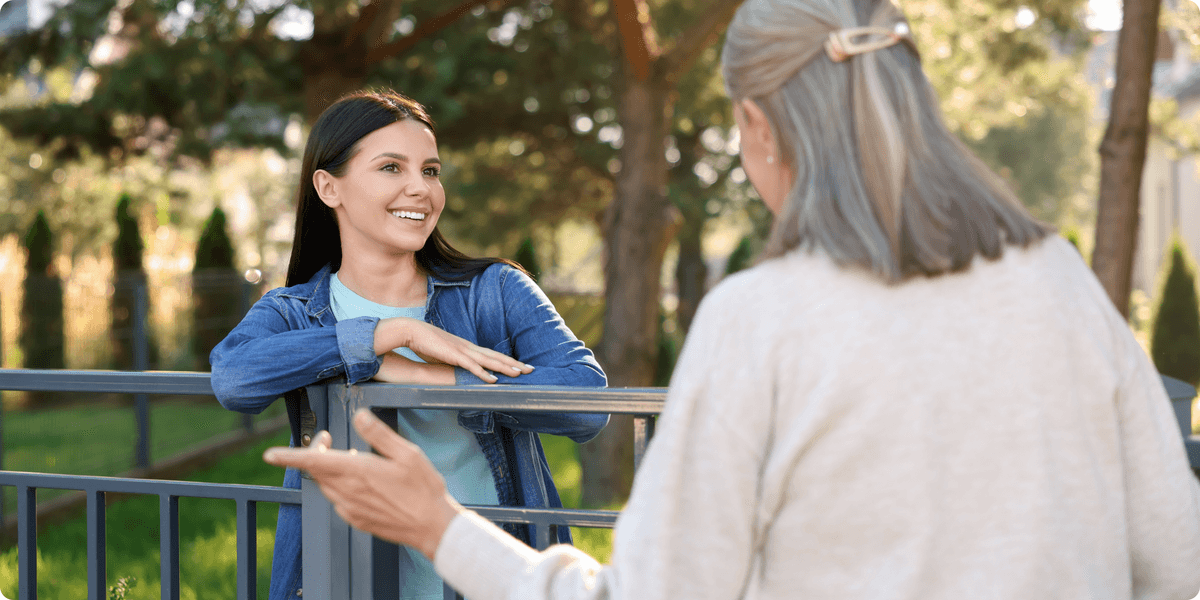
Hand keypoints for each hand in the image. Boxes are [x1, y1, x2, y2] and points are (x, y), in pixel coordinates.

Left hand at [263, 409, 463, 559]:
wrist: (432, 527)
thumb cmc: (423, 489)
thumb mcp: (406, 453)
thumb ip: (378, 433)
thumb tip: (359, 416)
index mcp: (357, 472)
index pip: (312, 462)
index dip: (288, 457)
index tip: (270, 455)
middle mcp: (348, 492)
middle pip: (318, 471)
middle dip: (317, 453)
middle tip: (328, 439)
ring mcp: (350, 508)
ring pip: (327, 485)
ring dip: (330, 469)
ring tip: (354, 460)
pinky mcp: (356, 519)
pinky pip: (339, 499)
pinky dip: (342, 486)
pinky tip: (363, 482)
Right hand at [375, 317, 532, 382]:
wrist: (412, 331)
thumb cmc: (426, 343)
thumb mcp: (444, 354)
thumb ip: (454, 361)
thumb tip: (459, 369)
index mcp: (467, 347)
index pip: (492, 354)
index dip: (507, 360)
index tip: (520, 365)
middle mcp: (469, 348)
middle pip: (496, 356)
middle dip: (514, 363)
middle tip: (531, 369)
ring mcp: (462, 351)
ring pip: (488, 361)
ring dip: (504, 367)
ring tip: (519, 373)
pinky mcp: (453, 356)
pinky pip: (471, 366)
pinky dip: (483, 373)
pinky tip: (493, 380)